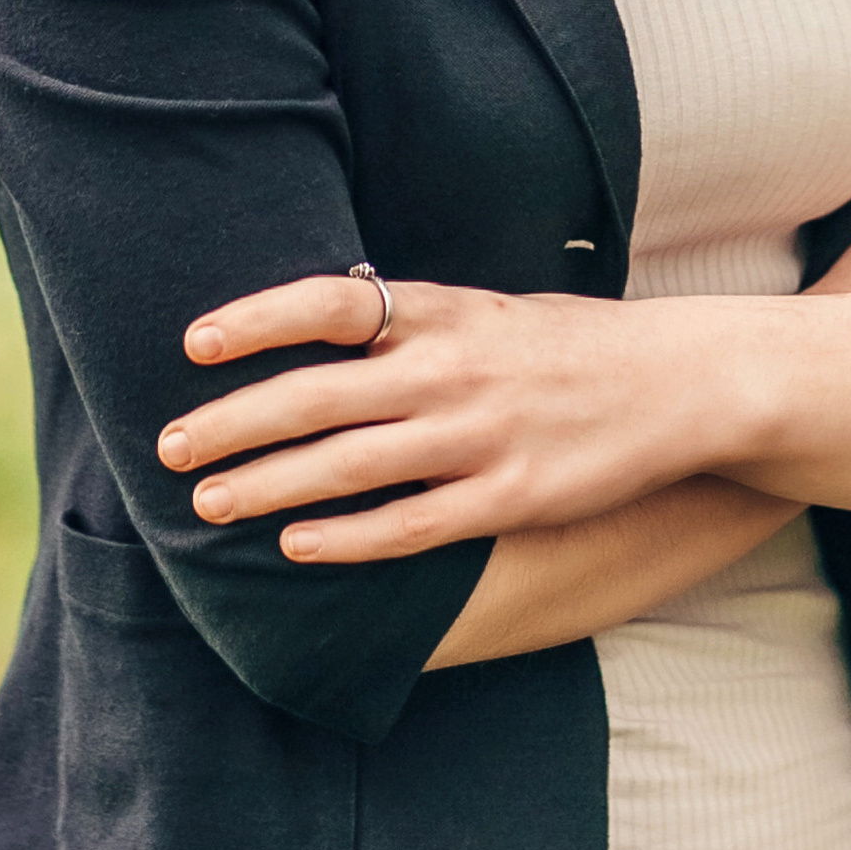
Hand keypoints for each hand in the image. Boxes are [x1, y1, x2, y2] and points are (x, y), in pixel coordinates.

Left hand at [160, 274, 727, 564]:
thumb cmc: (573, 346)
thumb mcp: (491, 313)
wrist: (683, 381)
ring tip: (209, 504)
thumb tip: (325, 329)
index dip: (258, 318)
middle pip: (317, 395)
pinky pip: (409, 526)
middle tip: (168, 448)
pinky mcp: (509, 497)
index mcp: (446, 311)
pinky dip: (345, 538)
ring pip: (348, 466)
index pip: (332, 302)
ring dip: (268, 486)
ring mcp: (480, 436)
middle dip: (232, 423)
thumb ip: (416, 325)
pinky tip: (297, 547)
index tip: (194, 341)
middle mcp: (452, 369)